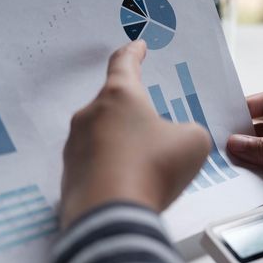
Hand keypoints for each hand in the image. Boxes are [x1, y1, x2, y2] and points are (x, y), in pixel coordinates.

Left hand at [60, 41, 210, 227]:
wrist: (112, 216)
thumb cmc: (154, 168)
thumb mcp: (193, 142)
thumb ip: (188, 131)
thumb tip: (176, 139)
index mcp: (120, 96)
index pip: (124, 63)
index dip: (134, 52)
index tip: (137, 46)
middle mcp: (90, 114)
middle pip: (114, 104)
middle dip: (134, 114)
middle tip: (154, 131)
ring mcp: (74, 145)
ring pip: (103, 136)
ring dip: (123, 145)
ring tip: (146, 169)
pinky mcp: (68, 175)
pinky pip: (95, 164)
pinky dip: (112, 170)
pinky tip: (129, 187)